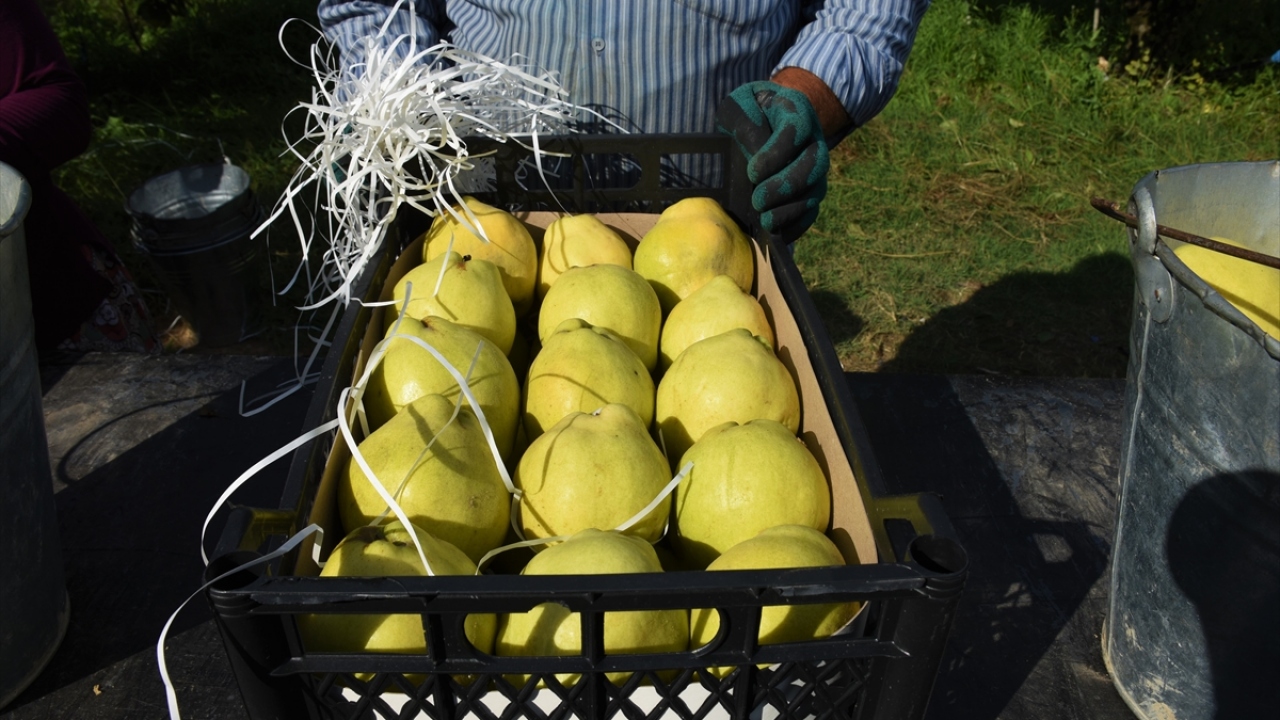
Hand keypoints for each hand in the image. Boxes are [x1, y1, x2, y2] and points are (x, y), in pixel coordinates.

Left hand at [715, 80, 829, 239]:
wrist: (766, 118)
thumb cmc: (750, 110)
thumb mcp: (740, 105)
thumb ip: (745, 121)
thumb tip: (755, 153)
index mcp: (798, 112)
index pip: (796, 131)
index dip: (777, 153)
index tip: (752, 171)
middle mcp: (814, 140)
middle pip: (814, 165)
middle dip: (786, 186)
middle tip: (758, 200)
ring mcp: (815, 168)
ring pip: (815, 191)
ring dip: (791, 210)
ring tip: (765, 221)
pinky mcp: (811, 190)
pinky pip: (812, 211)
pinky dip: (797, 225)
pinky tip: (777, 234)